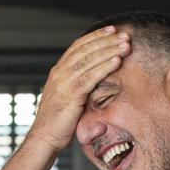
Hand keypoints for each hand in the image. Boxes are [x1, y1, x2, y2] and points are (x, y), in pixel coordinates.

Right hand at [26, 26, 130, 152]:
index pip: (78, 46)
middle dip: (106, 40)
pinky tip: (117, 61)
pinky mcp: (71, 95)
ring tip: (125, 45)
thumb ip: (76, 85)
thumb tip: (93, 78)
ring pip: (89, 60)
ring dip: (109, 50)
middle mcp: (59, 73)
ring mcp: (64, 83)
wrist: (44, 138)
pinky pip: (91, 77)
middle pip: (85, 49)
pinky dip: (105, 67)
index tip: (111, 31)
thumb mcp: (65, 97)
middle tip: (123, 34)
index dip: (95, 37)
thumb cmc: (57, 122)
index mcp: (58, 71)